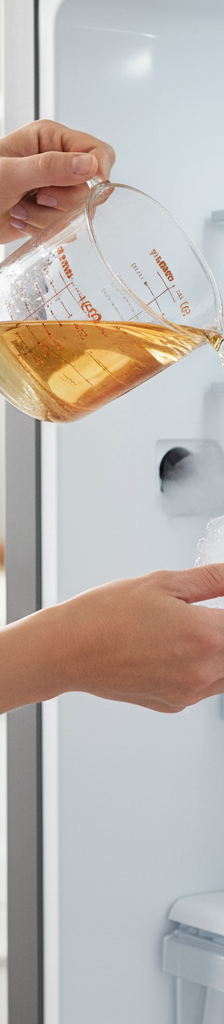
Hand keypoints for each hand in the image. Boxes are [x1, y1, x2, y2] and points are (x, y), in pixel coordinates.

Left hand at [0, 119, 114, 243]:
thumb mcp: (10, 173)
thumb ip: (49, 168)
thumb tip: (89, 165)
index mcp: (50, 140)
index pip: (96, 151)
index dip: (99, 170)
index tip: (93, 185)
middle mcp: (58, 164)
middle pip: (89, 189)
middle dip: (61, 200)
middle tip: (36, 196)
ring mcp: (55, 191)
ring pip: (78, 213)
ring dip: (47, 218)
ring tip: (21, 209)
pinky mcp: (51, 214)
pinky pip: (66, 229)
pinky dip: (43, 230)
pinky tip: (23, 221)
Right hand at [2, 563, 223, 713]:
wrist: (68, 650)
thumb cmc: (106, 615)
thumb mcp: (164, 583)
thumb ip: (212, 579)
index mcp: (206, 637)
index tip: (217, 609)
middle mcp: (203, 672)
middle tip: (205, 616)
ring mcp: (189, 693)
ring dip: (219, 653)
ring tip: (188, 630)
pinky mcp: (174, 704)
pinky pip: (202, 687)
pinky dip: (199, 669)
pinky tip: (173, 649)